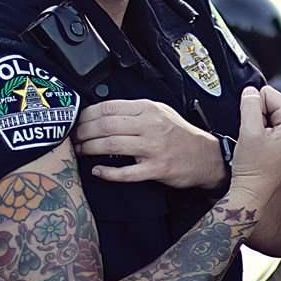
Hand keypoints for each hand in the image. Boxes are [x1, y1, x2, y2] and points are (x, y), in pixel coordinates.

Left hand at [73, 99, 223, 188]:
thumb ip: (135, 111)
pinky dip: (108, 173)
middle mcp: (150, 126)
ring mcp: (153, 148)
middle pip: (106, 125)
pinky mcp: (156, 169)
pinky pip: (126, 172)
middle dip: (83, 132)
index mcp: (149, 109)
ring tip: (81, 151)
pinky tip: (98, 172)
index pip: (108, 107)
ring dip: (90, 149)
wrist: (206, 156)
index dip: (87, 114)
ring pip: (111, 146)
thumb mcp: (161, 112)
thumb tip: (102, 113)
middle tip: (74, 138)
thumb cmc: (180, 135)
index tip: (77, 121)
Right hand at [229, 86, 280, 207]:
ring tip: (259, 143)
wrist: (253, 190)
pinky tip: (262, 145)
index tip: (255, 129)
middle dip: (258, 116)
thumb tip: (251, 90)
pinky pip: (271, 123)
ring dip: (260, 124)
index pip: (268, 93)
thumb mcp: (248, 130)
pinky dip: (263, 131)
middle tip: (257, 137)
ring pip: (269, 112)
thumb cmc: (254, 168)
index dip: (255, 109)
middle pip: (271, 102)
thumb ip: (250, 104)